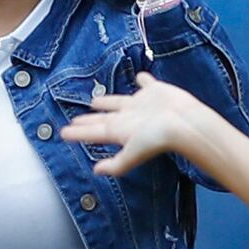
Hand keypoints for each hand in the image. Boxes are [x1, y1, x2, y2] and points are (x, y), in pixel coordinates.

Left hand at [66, 75, 226, 178]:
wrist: (184, 123)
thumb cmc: (158, 138)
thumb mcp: (132, 153)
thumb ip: (116, 164)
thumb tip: (96, 171)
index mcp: (120, 130)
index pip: (94, 131)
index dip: (79, 132)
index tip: (65, 132)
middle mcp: (128, 118)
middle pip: (103, 118)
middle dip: (90, 119)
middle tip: (76, 119)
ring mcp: (141, 104)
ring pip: (119, 101)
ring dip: (107, 101)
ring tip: (96, 100)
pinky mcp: (155, 91)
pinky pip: (146, 83)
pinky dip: (143, 80)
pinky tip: (140, 77)